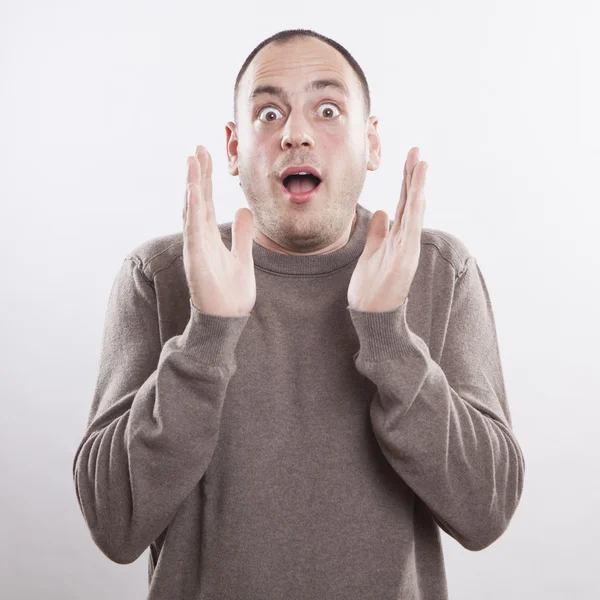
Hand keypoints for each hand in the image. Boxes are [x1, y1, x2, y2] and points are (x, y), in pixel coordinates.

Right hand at [183, 145, 255, 316]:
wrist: (227, 317)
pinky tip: (194, 189)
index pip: (206, 201)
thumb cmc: (231, 291)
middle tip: (198, 149)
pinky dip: (193, 208)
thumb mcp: (242, 256)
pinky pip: (193, 228)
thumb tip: (245, 210)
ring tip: (193, 160)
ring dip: (192, 184)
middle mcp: (199, 238)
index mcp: (209, 236)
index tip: (206, 155)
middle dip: (198, 174)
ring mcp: (196, 246)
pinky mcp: (196, 257)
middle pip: (197, 199)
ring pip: (192, 209)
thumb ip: (242, 234)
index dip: (206, 178)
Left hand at [347, 147, 427, 311]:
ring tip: (421, 163)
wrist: (372, 314)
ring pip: (415, 211)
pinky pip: (411, 230)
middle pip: (411, 202)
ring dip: (418, 187)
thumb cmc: (371, 286)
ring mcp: (407, 249)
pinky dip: (416, 211)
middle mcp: (406, 240)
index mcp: (397, 237)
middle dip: (413, 176)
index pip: (404, 202)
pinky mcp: (405, 259)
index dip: (406, 180)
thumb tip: (383, 211)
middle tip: (417, 151)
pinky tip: (418, 194)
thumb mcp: (372, 252)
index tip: (409, 158)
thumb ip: (379, 232)